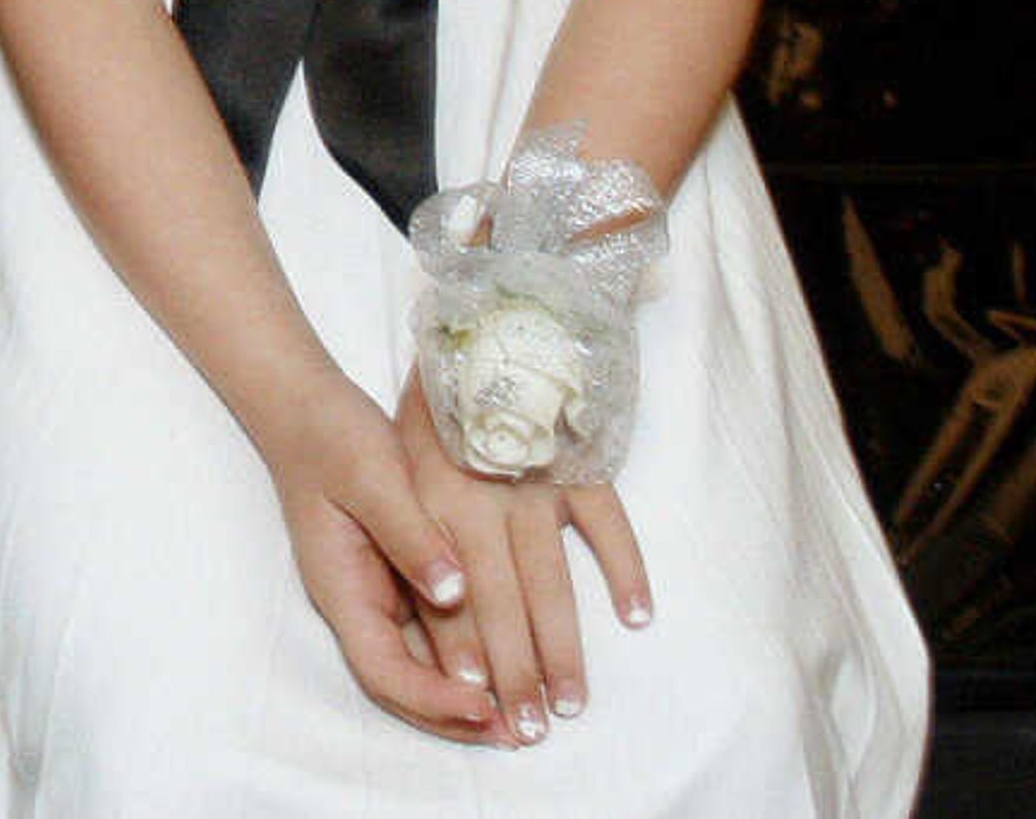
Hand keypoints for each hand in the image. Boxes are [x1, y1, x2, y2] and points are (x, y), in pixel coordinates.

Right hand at [242, 371, 506, 745]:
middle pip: (404, 682)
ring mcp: (378, 589)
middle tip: (519, 731)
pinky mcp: (400, 572)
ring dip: (468, 691)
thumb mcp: (372, 476)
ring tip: (525, 714)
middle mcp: (359, 600)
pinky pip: (435, 627)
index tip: (483, 705)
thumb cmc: (331, 434)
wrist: (305, 403)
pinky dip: (470, 652)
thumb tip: (454, 593)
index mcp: (341, 585)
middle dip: (457, 714)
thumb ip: (410, 534)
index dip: (433, 697)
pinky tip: (512, 657)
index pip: (383, 668)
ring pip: (423, 661)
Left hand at [389, 366, 652, 746]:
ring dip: (564, 643)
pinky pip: (607, 522)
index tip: (474, 704)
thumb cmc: (434, 395)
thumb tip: (437, 602)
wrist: (487, 307)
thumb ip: (410, 523)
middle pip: (500, 602)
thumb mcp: (399, 452)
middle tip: (531, 729)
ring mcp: (537, 479)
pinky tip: (636, 614)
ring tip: (572, 700)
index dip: (460, 652)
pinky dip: (624, 567)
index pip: (446, 593)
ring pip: (551, 578)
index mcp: (433, 497)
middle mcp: (484, 495)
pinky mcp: (579, 459)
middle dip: (515, 671)